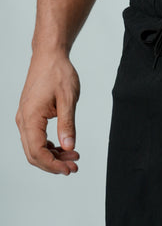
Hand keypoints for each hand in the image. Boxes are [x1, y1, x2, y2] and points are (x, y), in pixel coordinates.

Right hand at [16, 52, 80, 174]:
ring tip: (73, 157)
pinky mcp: (30, 116)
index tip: (70, 169)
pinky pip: (35, 139)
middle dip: (53, 164)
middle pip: (33, 154)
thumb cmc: (58, 73)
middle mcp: (23, 120)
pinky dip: (49, 146)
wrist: (49, 56)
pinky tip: (65, 147)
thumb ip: (68, 124)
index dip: (53, 165)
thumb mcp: (68, 99)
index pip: (37, 151)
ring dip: (52, 156)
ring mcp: (25, 118)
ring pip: (34, 147)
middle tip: (74, 168)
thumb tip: (69, 147)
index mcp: (30, 117)